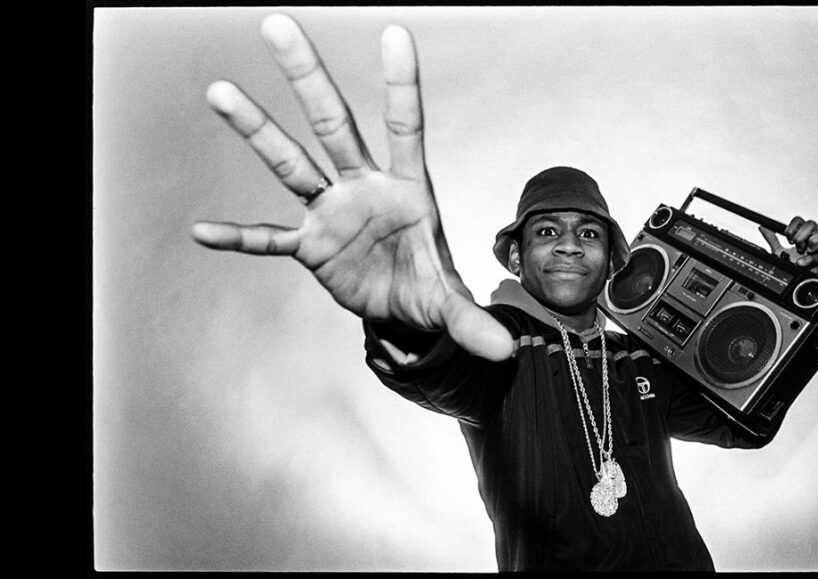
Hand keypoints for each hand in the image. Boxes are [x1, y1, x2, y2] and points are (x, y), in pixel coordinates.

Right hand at [191, 14, 513, 360]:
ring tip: (220, 91)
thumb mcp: (451, 303)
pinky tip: (202, 231)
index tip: (395, 33)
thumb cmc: (430, 286)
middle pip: (333, 124)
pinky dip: (239, 237)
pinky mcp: (309, 246)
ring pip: (292, 163)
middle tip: (278, 25)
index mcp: (408, 188)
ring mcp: (331, 212)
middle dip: (308, 78)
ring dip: (259, 131)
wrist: (402, 309)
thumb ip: (473, 322)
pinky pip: (269, 237)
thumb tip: (506, 353)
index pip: (406, 127)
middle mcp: (363, 188)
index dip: (401, 84)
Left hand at [758, 216, 817, 272]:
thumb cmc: (796, 267)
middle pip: (812, 223)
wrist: (802, 285)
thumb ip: (772, 239)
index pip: (801, 221)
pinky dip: (813, 258)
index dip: (793, 227)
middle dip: (801, 235)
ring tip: (805, 250)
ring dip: (813, 240)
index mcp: (806, 235)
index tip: (788, 239)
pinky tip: (803, 262)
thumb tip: (762, 227)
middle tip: (796, 246)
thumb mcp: (780, 253)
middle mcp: (817, 238)